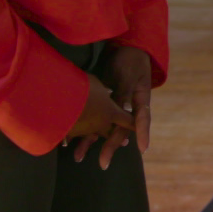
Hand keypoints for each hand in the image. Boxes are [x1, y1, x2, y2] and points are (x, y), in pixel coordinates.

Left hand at [71, 48, 152, 169]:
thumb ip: (123, 91)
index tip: (143, 149)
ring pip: (105, 127)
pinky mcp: (103, 103)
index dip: (142, 133)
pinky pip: (94, 118)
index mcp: (140, 100)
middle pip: (120, 129)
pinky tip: (69, 138)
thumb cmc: (130, 60)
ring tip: (77, 156)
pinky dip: (84, 128)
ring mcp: (115, 106)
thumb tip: (121, 109)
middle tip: (103, 163)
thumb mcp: (128, 74)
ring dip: (92, 141)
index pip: (141, 119)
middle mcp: (128, 107)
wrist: (125, 49)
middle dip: (110, 145)